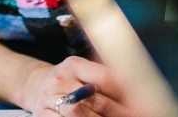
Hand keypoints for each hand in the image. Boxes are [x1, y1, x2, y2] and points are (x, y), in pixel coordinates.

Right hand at [16, 55, 141, 116]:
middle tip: (137, 115)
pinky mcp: (43, 115)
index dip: (125, 92)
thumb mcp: (82, 70)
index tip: (142, 103)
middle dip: (119, 112)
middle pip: (96, 101)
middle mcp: (60, 80)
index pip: (105, 78)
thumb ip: (103, 74)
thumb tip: (136, 77)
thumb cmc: (68, 80)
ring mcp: (50, 99)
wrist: (35, 85)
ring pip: (80, 115)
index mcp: (74, 65)